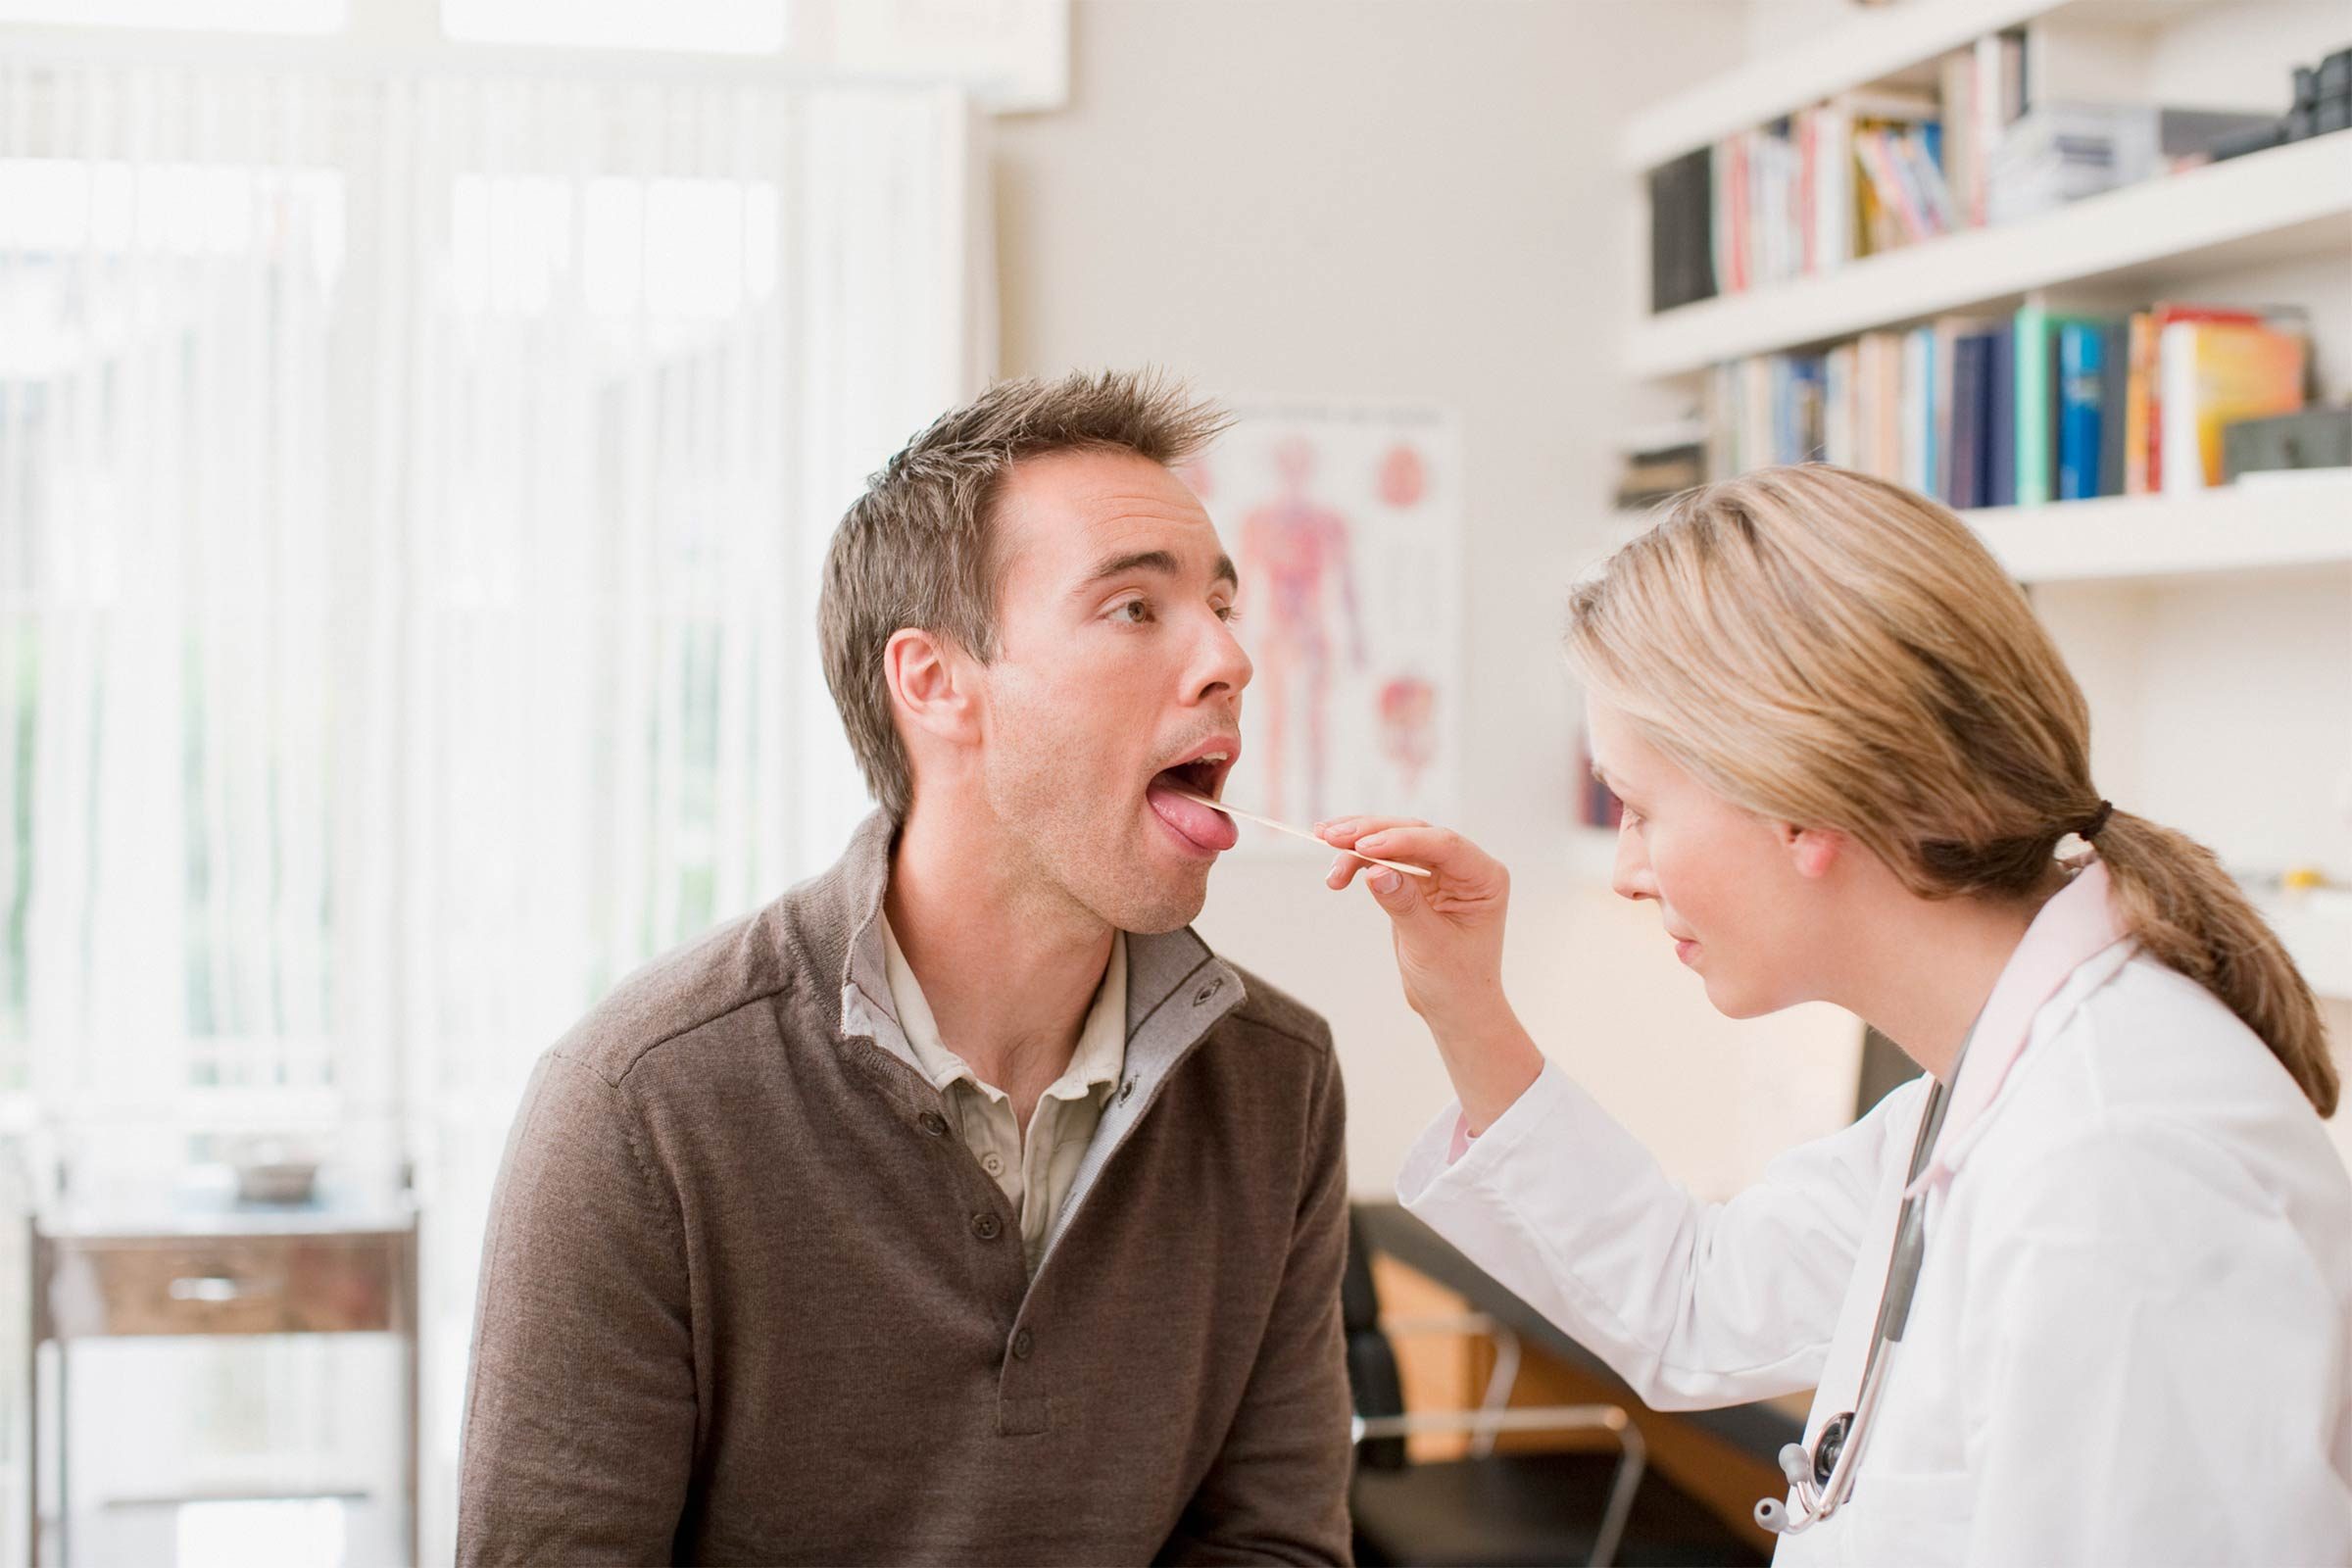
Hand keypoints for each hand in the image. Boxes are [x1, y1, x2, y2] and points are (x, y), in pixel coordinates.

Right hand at [1317, 816, 1542, 1130]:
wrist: (1454, 1007)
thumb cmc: (1455, 982)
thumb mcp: (1430, 946)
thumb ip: (1405, 906)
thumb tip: (1375, 871)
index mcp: (1484, 877)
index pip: (1443, 844)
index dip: (1401, 840)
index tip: (1362, 846)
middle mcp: (1464, 867)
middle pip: (1414, 834)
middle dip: (1370, 833)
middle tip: (1331, 837)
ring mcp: (1439, 872)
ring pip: (1394, 841)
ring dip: (1357, 843)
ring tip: (1323, 842)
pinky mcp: (1416, 881)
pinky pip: (1384, 860)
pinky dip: (1358, 860)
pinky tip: (1336, 869)